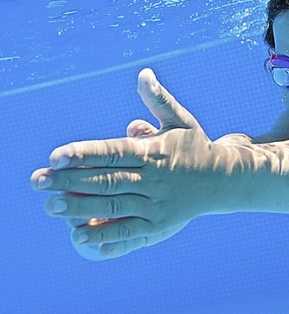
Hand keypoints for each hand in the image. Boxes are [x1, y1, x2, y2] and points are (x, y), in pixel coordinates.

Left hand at [31, 69, 217, 258]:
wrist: (224, 180)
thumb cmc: (195, 147)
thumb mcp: (180, 121)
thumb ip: (158, 100)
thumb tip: (143, 73)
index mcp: (153, 152)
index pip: (113, 152)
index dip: (83, 154)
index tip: (55, 157)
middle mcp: (153, 180)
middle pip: (107, 180)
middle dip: (70, 182)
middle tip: (38, 183)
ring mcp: (156, 205)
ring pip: (114, 208)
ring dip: (81, 209)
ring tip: (51, 207)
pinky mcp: (160, 226)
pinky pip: (131, 235)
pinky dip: (107, 239)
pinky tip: (83, 240)